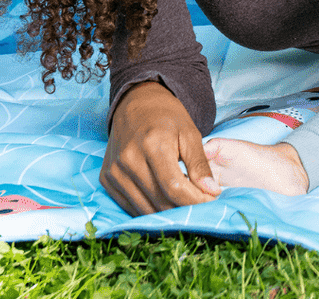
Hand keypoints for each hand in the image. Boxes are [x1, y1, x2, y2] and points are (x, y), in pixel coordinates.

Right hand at [101, 80, 219, 215]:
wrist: (135, 105)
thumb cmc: (167, 118)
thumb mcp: (190, 134)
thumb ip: (200, 164)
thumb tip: (212, 191)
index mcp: (152, 145)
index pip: (174, 187)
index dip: (195, 200)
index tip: (211, 202)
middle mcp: (128, 160)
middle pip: (160, 201)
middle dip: (185, 208)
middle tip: (202, 204)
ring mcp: (114, 171)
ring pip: (145, 209)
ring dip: (168, 212)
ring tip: (184, 201)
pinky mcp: (106, 178)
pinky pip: (130, 206)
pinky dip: (150, 209)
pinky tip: (165, 200)